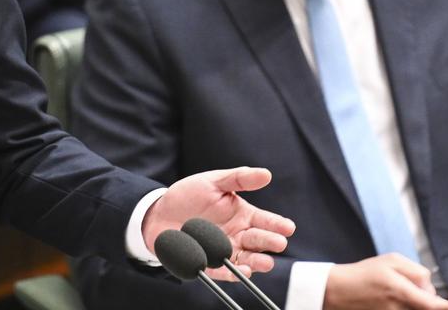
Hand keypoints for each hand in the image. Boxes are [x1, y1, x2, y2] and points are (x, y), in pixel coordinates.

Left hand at [142, 167, 293, 279]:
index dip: (277, 224)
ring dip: (257, 262)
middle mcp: (238, 235)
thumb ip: (238, 179)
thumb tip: (266, 174)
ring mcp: (224, 251)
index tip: (288, 227)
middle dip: (270, 242)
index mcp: (243, 215)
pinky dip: (232, 273)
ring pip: (247, 260)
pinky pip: (223, 271)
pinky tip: (241, 271)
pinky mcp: (209, 264)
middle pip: (259, 241)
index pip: (266, 221)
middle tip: (278, 242)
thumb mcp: (213, 181)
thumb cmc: (188, 195)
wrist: (159, 212)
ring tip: (265, 261)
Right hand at [324, 254, 447, 309]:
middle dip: (436, 302)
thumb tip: (431, 286)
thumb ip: (417, 271)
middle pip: (430, 309)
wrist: (338, 291)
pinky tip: (399, 297)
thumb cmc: (365, 273)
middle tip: (421, 289)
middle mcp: (402, 309)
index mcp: (403, 292)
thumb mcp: (391, 261)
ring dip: (421, 303)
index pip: (438, 306)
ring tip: (403, 291)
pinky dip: (413, 305)